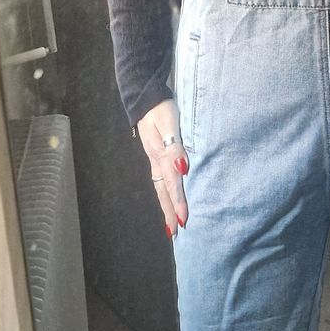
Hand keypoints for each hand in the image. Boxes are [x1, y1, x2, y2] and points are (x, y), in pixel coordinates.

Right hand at [137, 98, 188, 240]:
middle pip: (163, 191)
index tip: (184, 220)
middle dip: (170, 212)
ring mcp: (154, 158)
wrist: (145, 97)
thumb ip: (175, 144)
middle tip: (175, 233)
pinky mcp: (155, 155)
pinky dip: (164, 194)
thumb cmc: (160, 107)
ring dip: (166, 206)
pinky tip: (168, 200)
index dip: (178, 202)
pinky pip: (160, 180)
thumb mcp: (169, 121)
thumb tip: (182, 167)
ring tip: (172, 225)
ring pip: (160, 188)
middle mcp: (156, 159)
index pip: (172, 182)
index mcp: (160, 153)